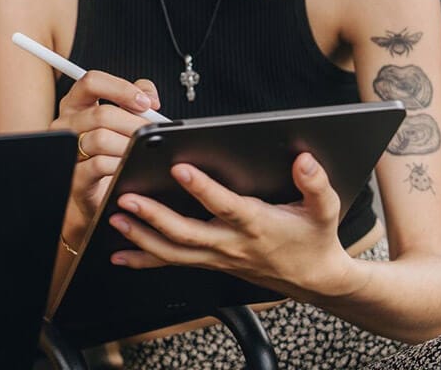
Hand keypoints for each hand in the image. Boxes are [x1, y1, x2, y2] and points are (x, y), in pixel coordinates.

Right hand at [52, 71, 159, 242]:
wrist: (101, 196)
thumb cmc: (111, 154)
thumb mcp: (124, 121)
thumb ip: (137, 99)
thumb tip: (150, 98)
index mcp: (77, 105)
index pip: (91, 82)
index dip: (120, 88)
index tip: (145, 103)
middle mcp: (67, 124)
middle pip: (102, 113)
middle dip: (135, 123)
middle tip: (153, 133)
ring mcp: (67, 151)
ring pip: (101, 138)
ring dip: (129, 145)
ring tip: (143, 151)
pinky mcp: (74, 176)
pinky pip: (98, 164)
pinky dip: (120, 164)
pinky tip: (130, 166)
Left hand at [105, 152, 367, 298]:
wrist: (314, 279)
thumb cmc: (314, 239)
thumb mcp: (325, 209)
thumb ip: (315, 184)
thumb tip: (304, 160)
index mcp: (256, 224)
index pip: (225, 205)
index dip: (202, 188)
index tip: (180, 168)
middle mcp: (231, 243)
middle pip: (186, 233)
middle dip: (154, 216)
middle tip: (128, 197)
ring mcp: (218, 257)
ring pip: (173, 251)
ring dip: (141, 236)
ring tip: (115, 218)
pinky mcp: (210, 262)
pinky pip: (173, 262)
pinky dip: (145, 258)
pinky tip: (121, 253)